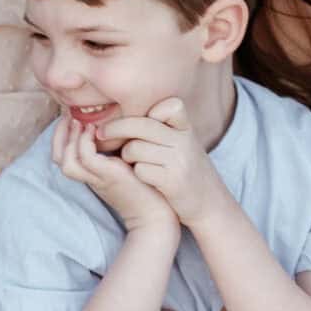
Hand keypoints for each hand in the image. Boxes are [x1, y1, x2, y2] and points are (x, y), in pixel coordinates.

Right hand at [53, 113, 173, 230]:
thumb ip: (118, 152)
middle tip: (70, 117)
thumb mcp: (128, 165)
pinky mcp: (109, 177)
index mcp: (92, 175)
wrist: (158, 216)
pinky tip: (97, 131)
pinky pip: (87, 158)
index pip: (62, 156)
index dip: (61, 136)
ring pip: (66, 161)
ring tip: (81, 123)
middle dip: (59, 134)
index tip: (72, 119)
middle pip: (58, 158)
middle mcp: (91, 178)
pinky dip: (86, 142)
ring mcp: (98, 179)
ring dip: (70, 138)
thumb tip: (116, 129)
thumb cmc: (148, 189)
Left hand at [100, 99, 232, 229]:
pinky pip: (140, 170)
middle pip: (141, 126)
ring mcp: (179, 161)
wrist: (209, 204)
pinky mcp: (172, 182)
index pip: (167, 106)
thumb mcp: (184, 143)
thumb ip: (164, 128)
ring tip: (133, 162)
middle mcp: (185, 142)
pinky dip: (137, 174)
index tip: (138, 121)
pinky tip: (144, 178)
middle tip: (101, 133)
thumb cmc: (189, 171)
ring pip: (134, 148)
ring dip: (127, 156)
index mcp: (187, 129)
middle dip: (115, 128)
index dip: (149, 112)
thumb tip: (125, 116)